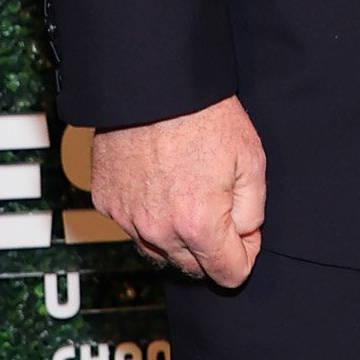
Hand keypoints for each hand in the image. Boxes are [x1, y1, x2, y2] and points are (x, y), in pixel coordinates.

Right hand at [91, 96, 265, 287]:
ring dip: (177, 236)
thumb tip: (245, 237)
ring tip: (188, 194)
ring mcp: (127, 218)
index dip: (245, 256)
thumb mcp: (252, 161)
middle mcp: (159, 230)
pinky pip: (132, 225)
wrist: (153, 86)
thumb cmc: (205, 117)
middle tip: (219, 210)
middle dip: (211, 249)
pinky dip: (147, 215)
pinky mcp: (105, 202)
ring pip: (159, 250)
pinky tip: (159, 185)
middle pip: (192, 267)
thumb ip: (253, 212)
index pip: (228, 274)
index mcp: (199, 225)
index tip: (246, 235)